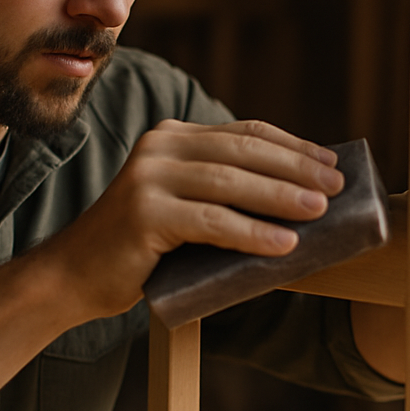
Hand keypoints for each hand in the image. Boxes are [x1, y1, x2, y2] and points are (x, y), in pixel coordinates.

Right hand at [42, 118, 343, 318]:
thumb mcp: (181, 205)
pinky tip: (284, 246)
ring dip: (281, 197)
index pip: (244, 134)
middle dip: (296, 168)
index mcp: (171, 137)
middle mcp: (159, 146)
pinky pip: (211, 222)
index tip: (331, 164)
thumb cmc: (138, 249)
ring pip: (230, 183)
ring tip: (319, 212)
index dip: (293, 147)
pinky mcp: (144, 213)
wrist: (72, 276)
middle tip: (337, 187)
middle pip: (243, 152)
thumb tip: (297, 200)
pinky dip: (252, 234)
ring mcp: (148, 177)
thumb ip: (220, 192)